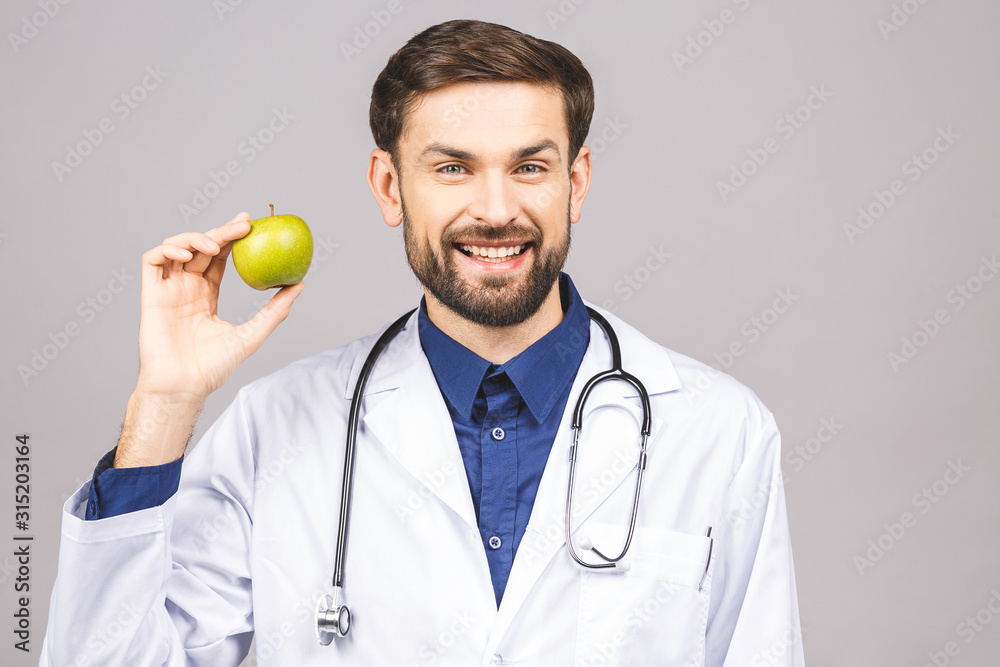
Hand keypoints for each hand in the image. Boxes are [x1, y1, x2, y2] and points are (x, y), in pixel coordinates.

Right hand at [134, 211, 305, 403]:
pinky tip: (190, 255)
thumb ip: (275, 311)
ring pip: (176, 248)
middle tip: (244, 224)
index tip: (250, 224)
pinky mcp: (151, 294)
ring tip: (215, 245)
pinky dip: (169, 249)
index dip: (231, 238)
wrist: (184, 385)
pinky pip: (153, 261)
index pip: (218, 258)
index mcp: (205, 295)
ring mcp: (167, 290)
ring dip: (195, 238)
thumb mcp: (252, 334)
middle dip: (221, 231)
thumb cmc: (213, 367)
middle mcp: (186, 288)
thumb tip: (300, 285)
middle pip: (201, 248)